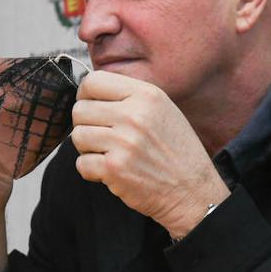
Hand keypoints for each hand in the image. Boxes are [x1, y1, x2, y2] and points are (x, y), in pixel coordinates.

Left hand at [71, 71, 228, 238]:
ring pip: (77, 136)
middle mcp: (135, 115)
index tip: (91, 106)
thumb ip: (130, 96)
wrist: (192, 191)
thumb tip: (91, 90)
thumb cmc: (177, 152)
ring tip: (109, 154)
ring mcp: (124, 143)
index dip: (85, 95)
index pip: (93, 81)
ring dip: (87, 148)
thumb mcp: (163, 109)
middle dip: (86, 124)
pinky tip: (111, 171)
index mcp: (146, 95)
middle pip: (80, 109)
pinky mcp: (115, 169)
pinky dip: (91, 170)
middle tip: (102, 136)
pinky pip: (81, 163)